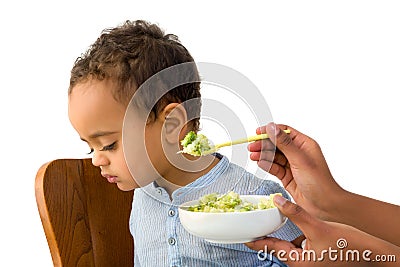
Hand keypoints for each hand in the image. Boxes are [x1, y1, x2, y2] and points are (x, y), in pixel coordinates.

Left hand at [246, 195, 399, 266]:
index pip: (268, 249)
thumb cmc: (348, 245)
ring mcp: (308, 261)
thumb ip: (295, 214)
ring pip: (286, 246)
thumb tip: (276, 201)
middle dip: (264, 235)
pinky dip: (291, 235)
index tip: (241, 234)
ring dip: (277, 235)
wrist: (372, 255)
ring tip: (267, 221)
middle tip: (253, 222)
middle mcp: (301, 263)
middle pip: (275, 247)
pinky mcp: (315, 256)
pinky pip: (297, 245)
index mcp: (298, 261)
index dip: (254, 240)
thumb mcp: (318, 227)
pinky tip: (290, 224)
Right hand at [248, 122, 343, 219]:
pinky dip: (266, 165)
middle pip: (277, 144)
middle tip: (252, 146)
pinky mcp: (288, 176)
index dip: (270, 131)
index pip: (284, 132)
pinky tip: (260, 163)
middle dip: (264, 144)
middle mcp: (298, 153)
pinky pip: (274, 168)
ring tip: (253, 155)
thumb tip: (272, 128)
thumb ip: (285, 143)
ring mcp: (293, 165)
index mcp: (305, 145)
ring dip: (263, 155)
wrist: (326, 206)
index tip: (258, 133)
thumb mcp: (300, 160)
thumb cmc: (320, 183)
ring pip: (274, 156)